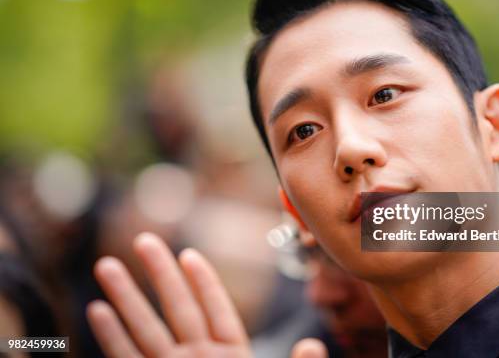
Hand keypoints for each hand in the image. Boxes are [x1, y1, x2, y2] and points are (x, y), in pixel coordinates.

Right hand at [87, 232, 328, 357]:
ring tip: (107, 264)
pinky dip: (111, 336)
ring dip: (127, 297)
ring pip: (147, 328)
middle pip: (178, 308)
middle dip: (160, 274)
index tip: (189, 255)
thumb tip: (313, 344)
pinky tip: (97, 310)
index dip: (204, 283)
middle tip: (145, 239)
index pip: (216, 311)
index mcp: (231, 357)